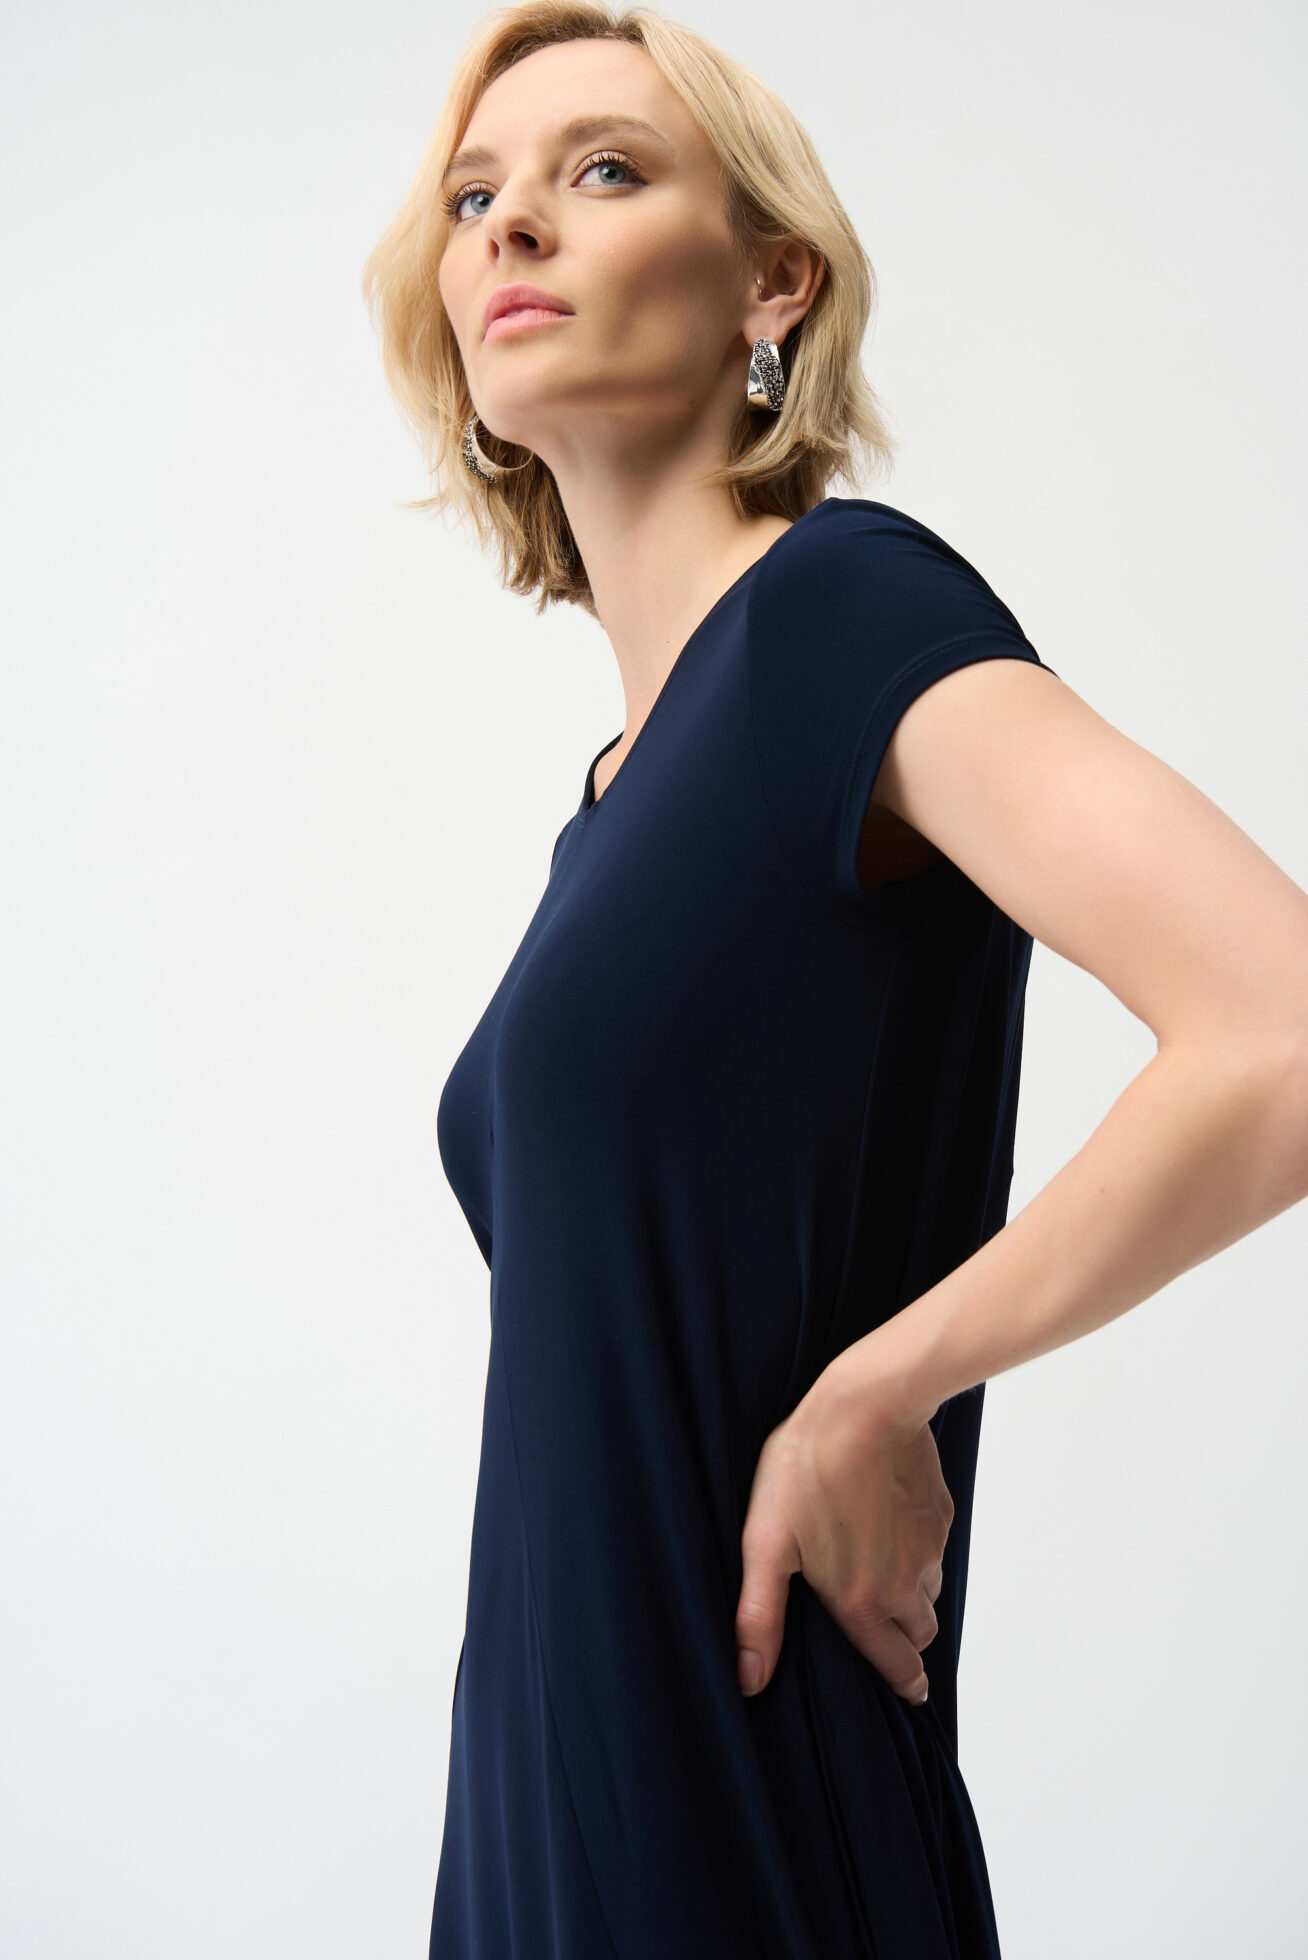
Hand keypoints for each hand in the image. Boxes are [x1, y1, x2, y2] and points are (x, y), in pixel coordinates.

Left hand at [734, 1357, 953, 1703]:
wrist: (864, 1407)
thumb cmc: (807, 1468)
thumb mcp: (767, 1543)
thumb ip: (760, 1617)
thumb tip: (749, 1680)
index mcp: (863, 1603)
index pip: (898, 1666)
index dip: (903, 1682)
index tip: (908, 1689)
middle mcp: (905, 1584)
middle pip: (920, 1635)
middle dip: (905, 1640)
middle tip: (885, 1632)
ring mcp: (929, 1548)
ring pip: (929, 1592)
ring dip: (912, 1595)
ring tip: (881, 1575)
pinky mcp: (939, 1513)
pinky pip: (935, 1549)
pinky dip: (919, 1551)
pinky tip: (891, 1528)